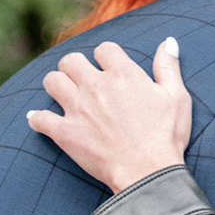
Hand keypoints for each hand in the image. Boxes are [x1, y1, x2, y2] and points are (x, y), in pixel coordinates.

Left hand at [29, 38, 191, 192]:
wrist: (148, 173)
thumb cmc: (166, 136)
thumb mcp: (176, 97)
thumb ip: (168, 67)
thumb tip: (168, 42)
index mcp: (123, 74)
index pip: (104, 49)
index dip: (106, 57)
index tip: (110, 69)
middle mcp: (95, 86)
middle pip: (70, 60)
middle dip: (76, 67)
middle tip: (84, 81)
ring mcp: (77, 109)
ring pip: (51, 81)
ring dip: (57, 85)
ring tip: (66, 95)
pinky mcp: (65, 133)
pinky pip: (39, 119)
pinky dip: (38, 119)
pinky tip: (40, 119)